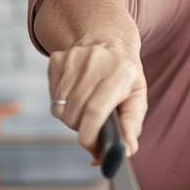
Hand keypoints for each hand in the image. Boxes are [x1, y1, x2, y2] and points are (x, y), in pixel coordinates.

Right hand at [46, 38, 147, 158]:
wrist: (107, 39)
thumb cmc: (124, 74)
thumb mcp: (137, 96)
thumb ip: (133, 125)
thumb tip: (127, 151)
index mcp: (120, 74)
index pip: (95, 113)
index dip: (90, 137)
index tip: (93, 148)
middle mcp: (95, 63)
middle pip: (74, 115)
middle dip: (82, 129)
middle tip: (94, 125)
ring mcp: (72, 60)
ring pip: (60, 110)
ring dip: (72, 117)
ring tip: (86, 106)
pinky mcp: (56, 60)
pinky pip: (52, 98)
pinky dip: (62, 104)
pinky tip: (76, 92)